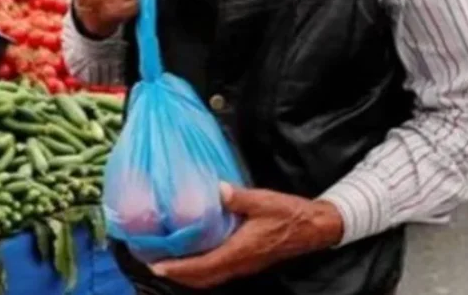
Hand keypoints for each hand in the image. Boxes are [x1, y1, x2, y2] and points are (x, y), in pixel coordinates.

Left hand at [149, 183, 344, 288]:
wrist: (314, 227)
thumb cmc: (289, 214)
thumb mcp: (264, 201)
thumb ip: (239, 197)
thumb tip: (218, 189)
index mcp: (241, 251)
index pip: (204, 266)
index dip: (180, 268)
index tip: (158, 265)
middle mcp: (240, 264)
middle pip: (202, 278)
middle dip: (177, 274)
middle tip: (153, 262)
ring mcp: (244, 265)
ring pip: (210, 278)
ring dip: (188, 274)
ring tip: (166, 261)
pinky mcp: (247, 262)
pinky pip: (218, 272)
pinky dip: (200, 269)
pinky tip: (191, 256)